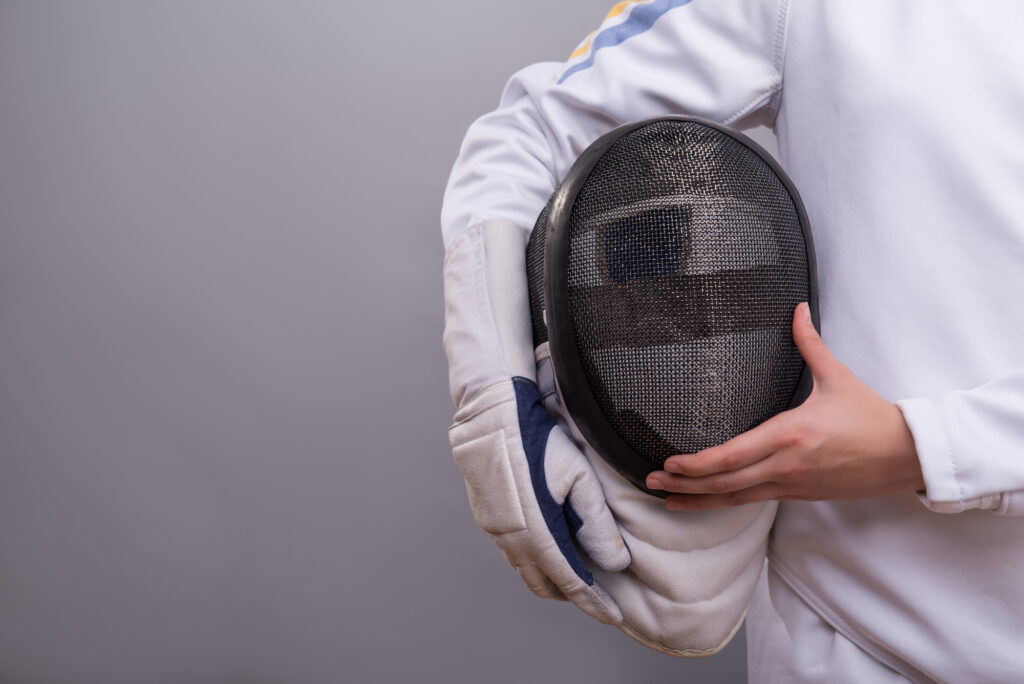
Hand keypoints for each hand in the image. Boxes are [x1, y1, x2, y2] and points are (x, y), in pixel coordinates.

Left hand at [645, 303, 924, 509]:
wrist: (906, 455)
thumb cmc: (871, 415)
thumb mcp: (836, 377)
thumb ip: (809, 343)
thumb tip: (797, 309)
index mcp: (789, 434)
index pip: (732, 455)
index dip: (697, 464)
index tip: (670, 463)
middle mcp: (785, 464)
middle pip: (725, 482)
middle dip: (685, 485)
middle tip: (651, 482)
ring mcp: (792, 484)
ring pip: (736, 498)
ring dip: (699, 501)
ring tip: (666, 501)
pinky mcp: (800, 495)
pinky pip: (754, 502)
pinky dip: (725, 504)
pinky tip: (705, 503)